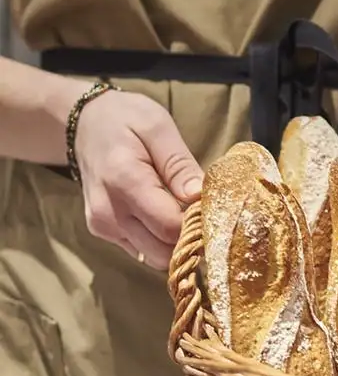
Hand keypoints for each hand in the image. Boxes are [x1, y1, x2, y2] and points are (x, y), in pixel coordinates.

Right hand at [74, 89, 203, 269]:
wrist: (84, 123)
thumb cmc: (126, 119)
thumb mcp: (158, 127)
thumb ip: (179, 164)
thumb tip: (199, 196)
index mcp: (124, 180)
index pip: (169, 226)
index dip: (198, 225)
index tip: (215, 210)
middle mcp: (109, 211)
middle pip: (162, 250)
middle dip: (190, 240)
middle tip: (206, 215)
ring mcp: (103, 225)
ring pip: (153, 256)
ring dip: (176, 244)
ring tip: (188, 214)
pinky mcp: (103, 231)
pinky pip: (142, 250)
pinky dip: (160, 241)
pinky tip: (168, 217)